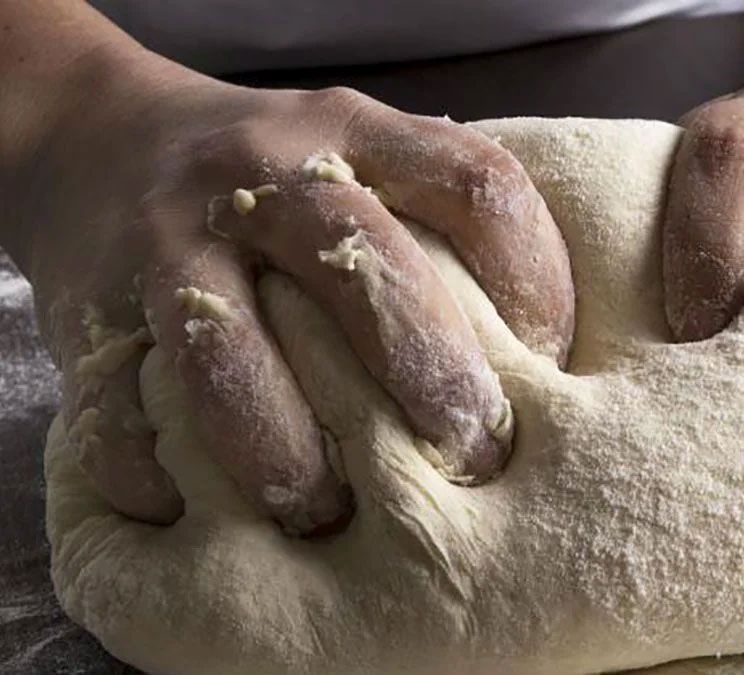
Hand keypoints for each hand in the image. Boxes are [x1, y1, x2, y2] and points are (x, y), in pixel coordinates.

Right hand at [14, 49, 573, 533]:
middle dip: (431, 376)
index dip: (533, 283)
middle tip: (470, 456)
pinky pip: (121, 411)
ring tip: (328, 512)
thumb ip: (437, 224)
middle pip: (366, 267)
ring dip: (286, 451)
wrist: (95, 139)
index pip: (477, 186)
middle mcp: (263, 173)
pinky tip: (213, 511)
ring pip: (227, 351)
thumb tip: (542, 359)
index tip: (546, 367)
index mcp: (354, 132)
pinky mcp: (92, 311)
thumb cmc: (272, 182)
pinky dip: (169, 475)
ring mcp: (168, 238)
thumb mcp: (359, 157)